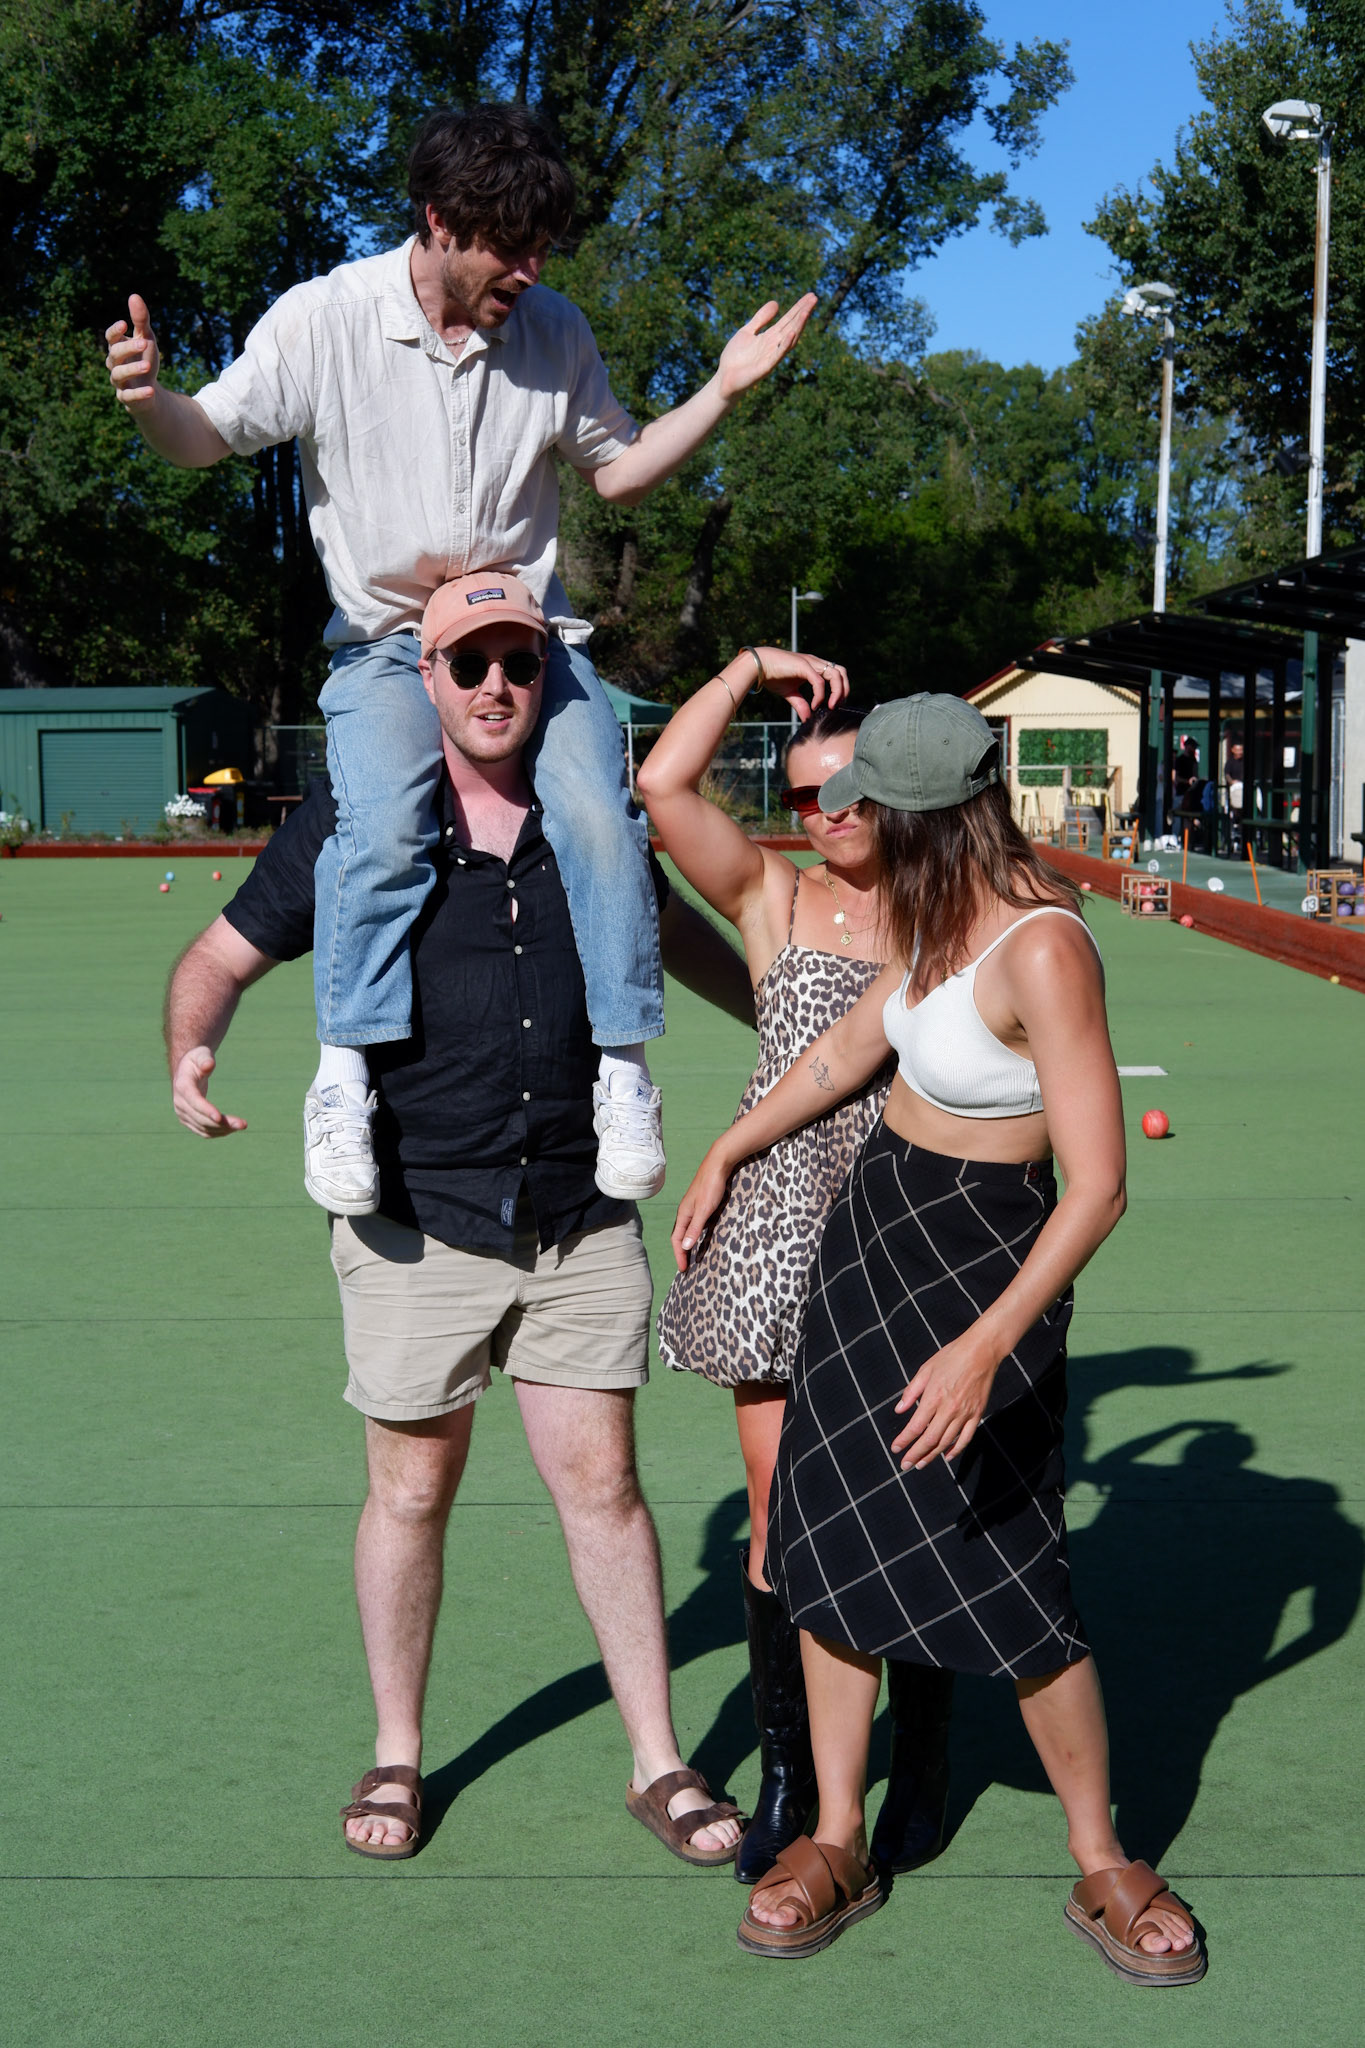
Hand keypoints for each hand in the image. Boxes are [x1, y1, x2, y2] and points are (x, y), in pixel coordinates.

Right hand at [105, 293, 160, 407]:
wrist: (149, 391)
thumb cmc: (144, 359)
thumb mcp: (146, 338)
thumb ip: (140, 320)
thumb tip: (134, 296)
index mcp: (117, 348)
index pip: (110, 338)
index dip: (115, 331)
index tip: (125, 324)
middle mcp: (114, 364)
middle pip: (114, 354)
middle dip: (128, 348)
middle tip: (144, 342)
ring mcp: (120, 382)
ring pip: (118, 375)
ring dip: (132, 369)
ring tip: (148, 366)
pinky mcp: (127, 399)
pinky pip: (129, 397)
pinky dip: (139, 394)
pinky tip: (151, 390)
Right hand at [172, 1046, 246, 1137]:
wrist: (186, 1070)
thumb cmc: (197, 1060)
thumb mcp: (200, 1055)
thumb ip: (205, 1060)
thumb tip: (209, 1065)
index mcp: (182, 1086)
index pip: (193, 1101)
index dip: (206, 1109)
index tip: (219, 1117)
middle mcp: (179, 1103)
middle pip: (200, 1118)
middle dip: (221, 1123)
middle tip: (243, 1124)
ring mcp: (183, 1114)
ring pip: (203, 1127)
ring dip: (223, 1129)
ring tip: (242, 1125)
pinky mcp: (189, 1121)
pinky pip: (204, 1131)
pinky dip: (218, 1132)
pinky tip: (233, 1129)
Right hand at [669, 1142, 735, 1272]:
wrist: (718, 1164)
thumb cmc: (711, 1186)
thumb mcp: (704, 1209)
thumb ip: (695, 1228)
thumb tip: (686, 1246)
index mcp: (683, 1214)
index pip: (677, 1240)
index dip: (679, 1255)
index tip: (683, 1270)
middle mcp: (686, 1212)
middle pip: (679, 1236)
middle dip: (681, 1252)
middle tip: (685, 1267)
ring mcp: (693, 1207)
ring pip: (687, 1230)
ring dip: (687, 1243)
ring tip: (691, 1256)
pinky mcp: (701, 1204)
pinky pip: (694, 1224)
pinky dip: (694, 1234)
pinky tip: (701, 1237)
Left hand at [716, 294, 817, 401]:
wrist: (724, 379)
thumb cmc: (735, 357)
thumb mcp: (747, 331)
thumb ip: (761, 319)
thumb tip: (776, 303)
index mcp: (770, 337)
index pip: (788, 319)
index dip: (798, 307)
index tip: (810, 295)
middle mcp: (774, 345)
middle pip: (792, 326)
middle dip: (803, 313)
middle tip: (814, 298)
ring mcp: (771, 357)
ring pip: (788, 339)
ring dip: (798, 326)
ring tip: (806, 312)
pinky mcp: (765, 368)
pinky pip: (777, 356)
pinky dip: (785, 345)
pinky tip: (792, 334)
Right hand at [741, 647, 847, 723]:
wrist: (757, 666)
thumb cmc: (772, 676)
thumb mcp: (790, 693)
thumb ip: (801, 704)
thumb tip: (807, 718)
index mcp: (814, 666)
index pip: (836, 674)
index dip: (840, 689)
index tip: (834, 705)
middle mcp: (815, 662)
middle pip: (841, 672)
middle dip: (844, 689)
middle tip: (837, 706)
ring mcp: (811, 663)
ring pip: (835, 675)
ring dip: (837, 692)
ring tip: (830, 707)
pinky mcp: (804, 666)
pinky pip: (819, 682)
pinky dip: (820, 695)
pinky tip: (814, 705)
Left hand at [889, 1329, 999, 1469]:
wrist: (982, 1352)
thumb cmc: (951, 1357)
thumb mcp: (926, 1369)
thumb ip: (911, 1392)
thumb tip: (899, 1410)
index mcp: (934, 1397)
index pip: (915, 1426)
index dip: (904, 1440)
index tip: (895, 1449)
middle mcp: (949, 1409)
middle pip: (930, 1439)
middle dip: (915, 1454)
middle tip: (905, 1465)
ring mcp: (964, 1413)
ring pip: (946, 1441)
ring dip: (932, 1455)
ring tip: (921, 1464)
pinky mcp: (977, 1414)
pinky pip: (966, 1438)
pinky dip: (956, 1449)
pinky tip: (947, 1456)